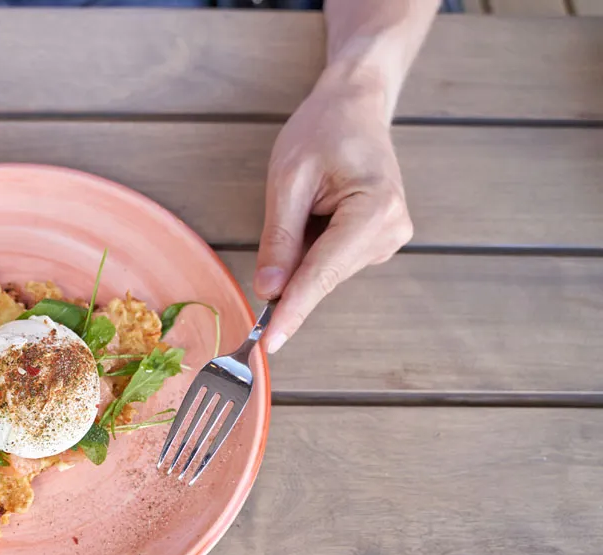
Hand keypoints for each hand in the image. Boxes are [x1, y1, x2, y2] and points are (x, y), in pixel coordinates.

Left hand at [254, 76, 413, 352]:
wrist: (355, 106)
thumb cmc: (322, 131)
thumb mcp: (288, 180)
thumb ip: (279, 238)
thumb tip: (269, 290)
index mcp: (375, 211)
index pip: (322, 275)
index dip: (292, 311)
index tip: (268, 344)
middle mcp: (390, 231)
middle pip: (323, 275)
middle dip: (291, 266)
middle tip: (287, 210)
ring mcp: (388, 238)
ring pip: (325, 271)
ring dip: (302, 249)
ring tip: (310, 196)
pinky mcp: (378, 240)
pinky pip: (331, 260)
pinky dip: (312, 245)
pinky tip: (318, 207)